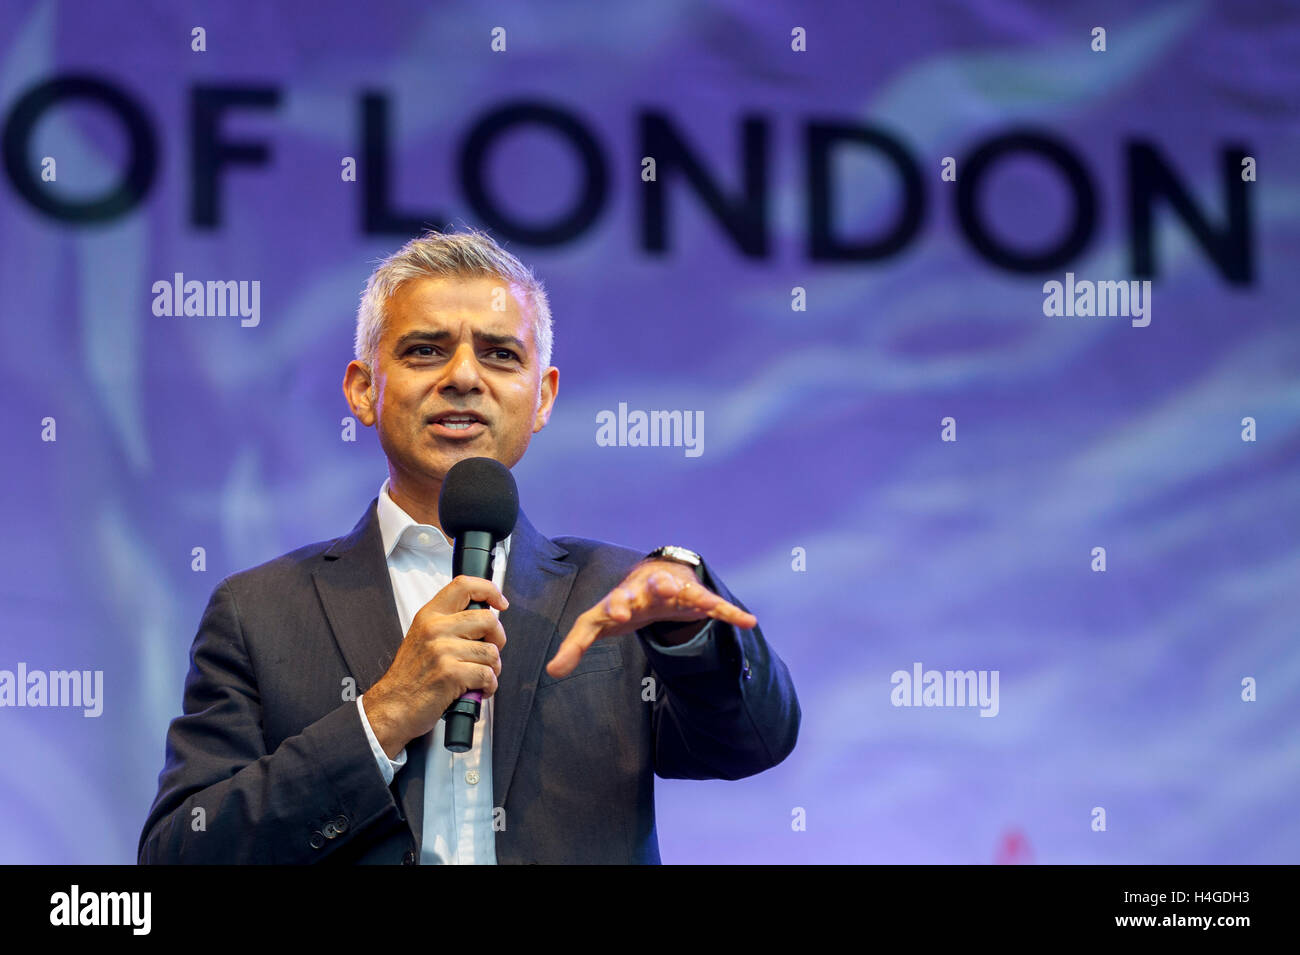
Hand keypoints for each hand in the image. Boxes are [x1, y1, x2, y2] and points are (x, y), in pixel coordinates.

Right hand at [363, 575, 508, 757]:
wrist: (392, 707)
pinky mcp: (451, 673)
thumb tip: (484, 620)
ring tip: (477, 677)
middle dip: (498, 639)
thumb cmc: (409, 678)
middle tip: (489, 653)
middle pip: (488, 619)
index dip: (489, 590)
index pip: (464, 586)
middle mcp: (435, 629)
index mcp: (429, 616)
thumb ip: (448, 625)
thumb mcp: (422, 638)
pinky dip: (488, 686)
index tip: (500, 603)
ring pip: (492, 652)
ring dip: (492, 669)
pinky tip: (476, 690)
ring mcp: (443, 650)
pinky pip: (488, 675)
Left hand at [545, 559, 757, 678]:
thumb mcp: (597, 624)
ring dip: (686, 591)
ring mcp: (675, 592)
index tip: (617, 615)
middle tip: (655, 589)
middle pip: (650, 588)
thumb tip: (551, 673)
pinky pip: (716, 605)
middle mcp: (648, 589)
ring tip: (693, 594)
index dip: (617, 608)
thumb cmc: (623, 603)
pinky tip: (749, 622)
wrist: (654, 574)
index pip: (617, 601)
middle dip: (652, 588)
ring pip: (682, 590)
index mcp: (623, 597)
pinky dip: (731, 613)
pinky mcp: (696, 598)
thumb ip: (576, 646)